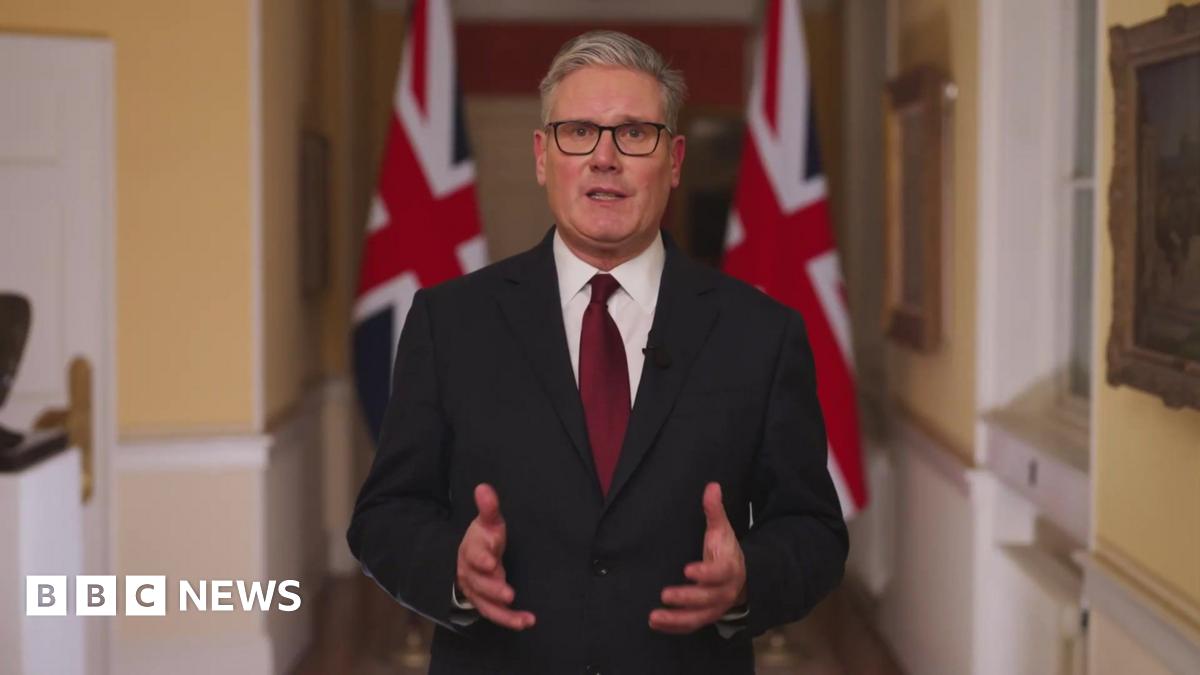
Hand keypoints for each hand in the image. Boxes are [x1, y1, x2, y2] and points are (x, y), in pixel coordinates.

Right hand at [456, 483, 535, 629]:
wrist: (470, 557)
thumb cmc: (483, 538)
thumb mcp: (487, 521)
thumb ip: (488, 508)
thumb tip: (483, 487)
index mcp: (471, 550)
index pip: (474, 554)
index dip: (481, 558)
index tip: (491, 561)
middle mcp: (470, 573)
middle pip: (478, 583)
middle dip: (492, 588)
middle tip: (508, 593)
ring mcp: (477, 591)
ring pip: (486, 605)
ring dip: (503, 613)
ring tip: (523, 619)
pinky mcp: (485, 603)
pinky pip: (496, 614)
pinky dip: (510, 620)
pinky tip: (527, 622)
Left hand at [649, 482, 746, 633]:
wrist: (741, 578)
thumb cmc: (726, 551)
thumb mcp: (722, 530)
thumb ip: (714, 510)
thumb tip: (712, 485)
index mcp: (729, 569)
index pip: (719, 573)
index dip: (705, 573)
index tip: (687, 570)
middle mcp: (723, 592)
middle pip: (707, 599)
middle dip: (686, 598)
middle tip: (665, 594)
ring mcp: (714, 608)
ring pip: (697, 618)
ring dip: (676, 619)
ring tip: (654, 616)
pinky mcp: (704, 617)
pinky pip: (690, 626)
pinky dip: (673, 627)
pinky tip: (655, 623)